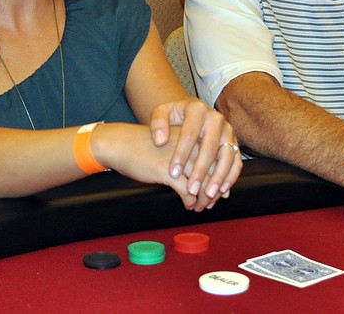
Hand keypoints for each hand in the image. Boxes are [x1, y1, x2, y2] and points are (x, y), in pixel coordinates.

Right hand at [93, 119, 240, 211]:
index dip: (222, 178)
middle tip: (211, 203)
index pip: (219, 158)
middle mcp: (192, 145)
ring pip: (204, 183)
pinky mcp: (168, 170)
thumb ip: (193, 155)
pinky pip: (187, 191)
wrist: (121, 144)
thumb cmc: (148, 146)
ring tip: (200, 207)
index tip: (220, 191)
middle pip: (214, 172)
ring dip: (204, 199)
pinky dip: (191, 201)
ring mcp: (181, 157)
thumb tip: (212, 177)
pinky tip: (188, 205)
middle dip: (215, 191)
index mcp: (196, 135)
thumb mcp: (175, 145)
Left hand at [149, 99, 241, 208]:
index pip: (190, 134)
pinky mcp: (234, 143)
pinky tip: (221, 191)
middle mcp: (216, 119)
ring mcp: (228, 131)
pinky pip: (236, 161)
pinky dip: (231, 177)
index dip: (181, 154)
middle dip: (200, 171)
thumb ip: (157, 123)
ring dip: (218, 177)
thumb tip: (160, 141)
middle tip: (191, 189)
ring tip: (207, 195)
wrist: (190, 114)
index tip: (172, 173)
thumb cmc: (173, 117)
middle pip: (210, 147)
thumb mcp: (161, 113)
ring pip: (227, 156)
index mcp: (197, 110)